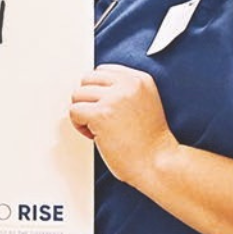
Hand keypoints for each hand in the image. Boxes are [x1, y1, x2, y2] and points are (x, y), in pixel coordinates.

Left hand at [70, 65, 179, 186]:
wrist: (158, 162)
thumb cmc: (149, 141)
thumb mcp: (144, 103)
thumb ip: (124, 90)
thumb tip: (94, 87)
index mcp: (140, 79)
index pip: (103, 70)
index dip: (99, 91)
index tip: (107, 107)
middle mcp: (128, 84)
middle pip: (87, 79)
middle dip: (88, 99)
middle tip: (100, 119)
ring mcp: (114, 98)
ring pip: (77, 94)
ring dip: (83, 113)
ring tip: (99, 128)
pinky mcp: (101, 114)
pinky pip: (74, 111)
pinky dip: (79, 126)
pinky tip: (96, 135)